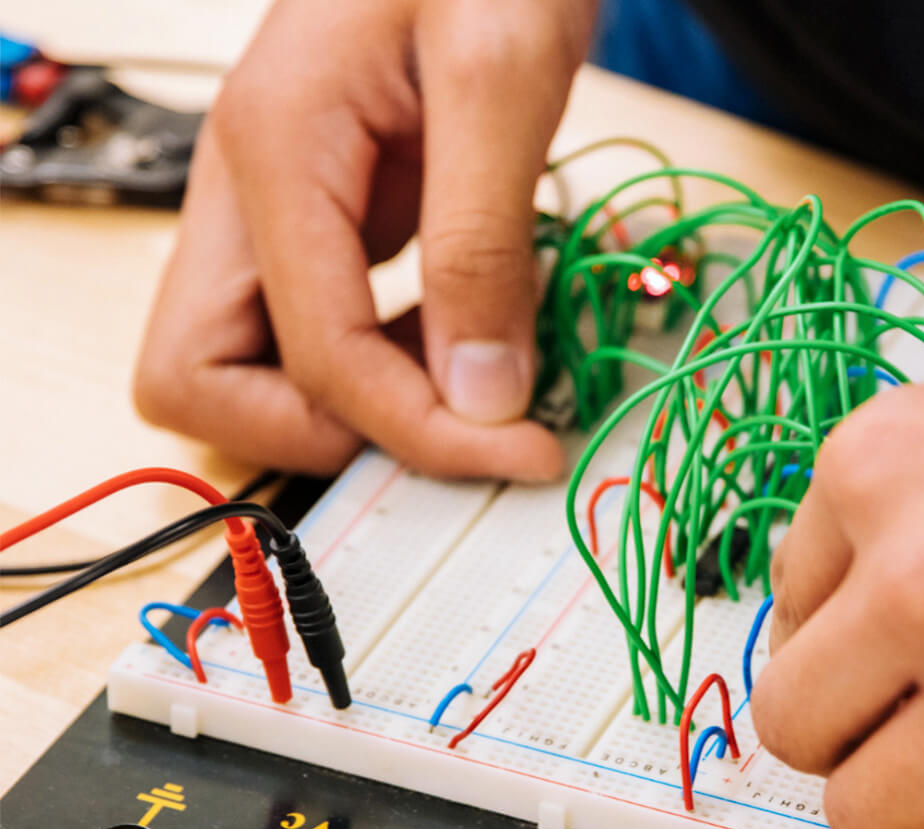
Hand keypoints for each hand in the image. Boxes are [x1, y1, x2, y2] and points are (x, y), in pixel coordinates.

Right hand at [134, 0, 596, 477]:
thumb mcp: (503, 77)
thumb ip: (482, 245)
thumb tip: (481, 396)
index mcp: (274, 147)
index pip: (314, 356)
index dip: (416, 428)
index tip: (518, 448)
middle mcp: (247, 187)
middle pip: (199, 378)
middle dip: (325, 431)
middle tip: (449, 427)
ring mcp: (275, 207)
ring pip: (245, 365)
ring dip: (354, 404)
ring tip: (475, 378)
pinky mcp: (321, 217)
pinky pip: (313, 329)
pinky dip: (384, 361)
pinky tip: (465, 333)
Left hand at [753, 293, 923, 828]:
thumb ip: (863, 531)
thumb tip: (809, 640)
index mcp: (874, 473)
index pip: (781, 612)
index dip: (839, 635)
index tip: (888, 641)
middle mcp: (921, 582)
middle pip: (793, 727)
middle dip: (841, 731)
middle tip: (899, 716)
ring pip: (864, 817)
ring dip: (909, 795)